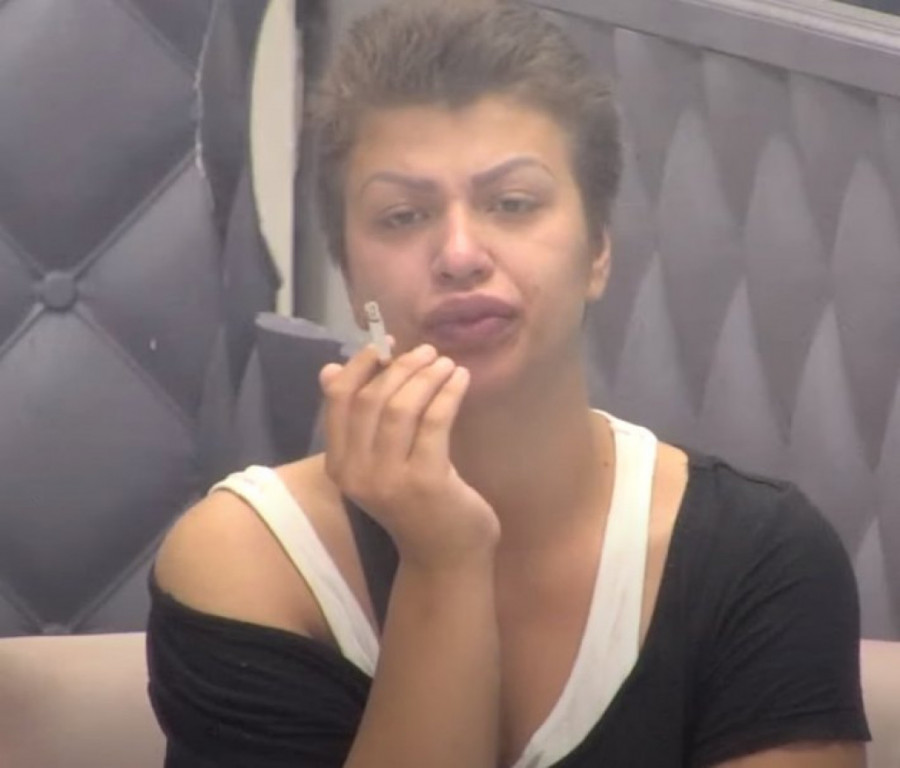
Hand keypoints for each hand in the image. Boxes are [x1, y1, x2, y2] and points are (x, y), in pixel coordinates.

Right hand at [319, 343, 499, 569]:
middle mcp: (356, 473)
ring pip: (402, 407)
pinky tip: (461, 380)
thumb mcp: (377, 460)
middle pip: (371, 399)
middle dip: (401, 368)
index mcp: (339, 466)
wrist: (444, 555)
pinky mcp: (425, 480)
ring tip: (446, 363)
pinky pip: (434, 421)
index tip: (384, 346)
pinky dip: (449, 393)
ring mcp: (389, 479)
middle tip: (427, 352)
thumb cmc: (414, 504)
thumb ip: (357, 420)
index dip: (359, 366)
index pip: (339, 401)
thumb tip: (328, 370)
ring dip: (426, 376)